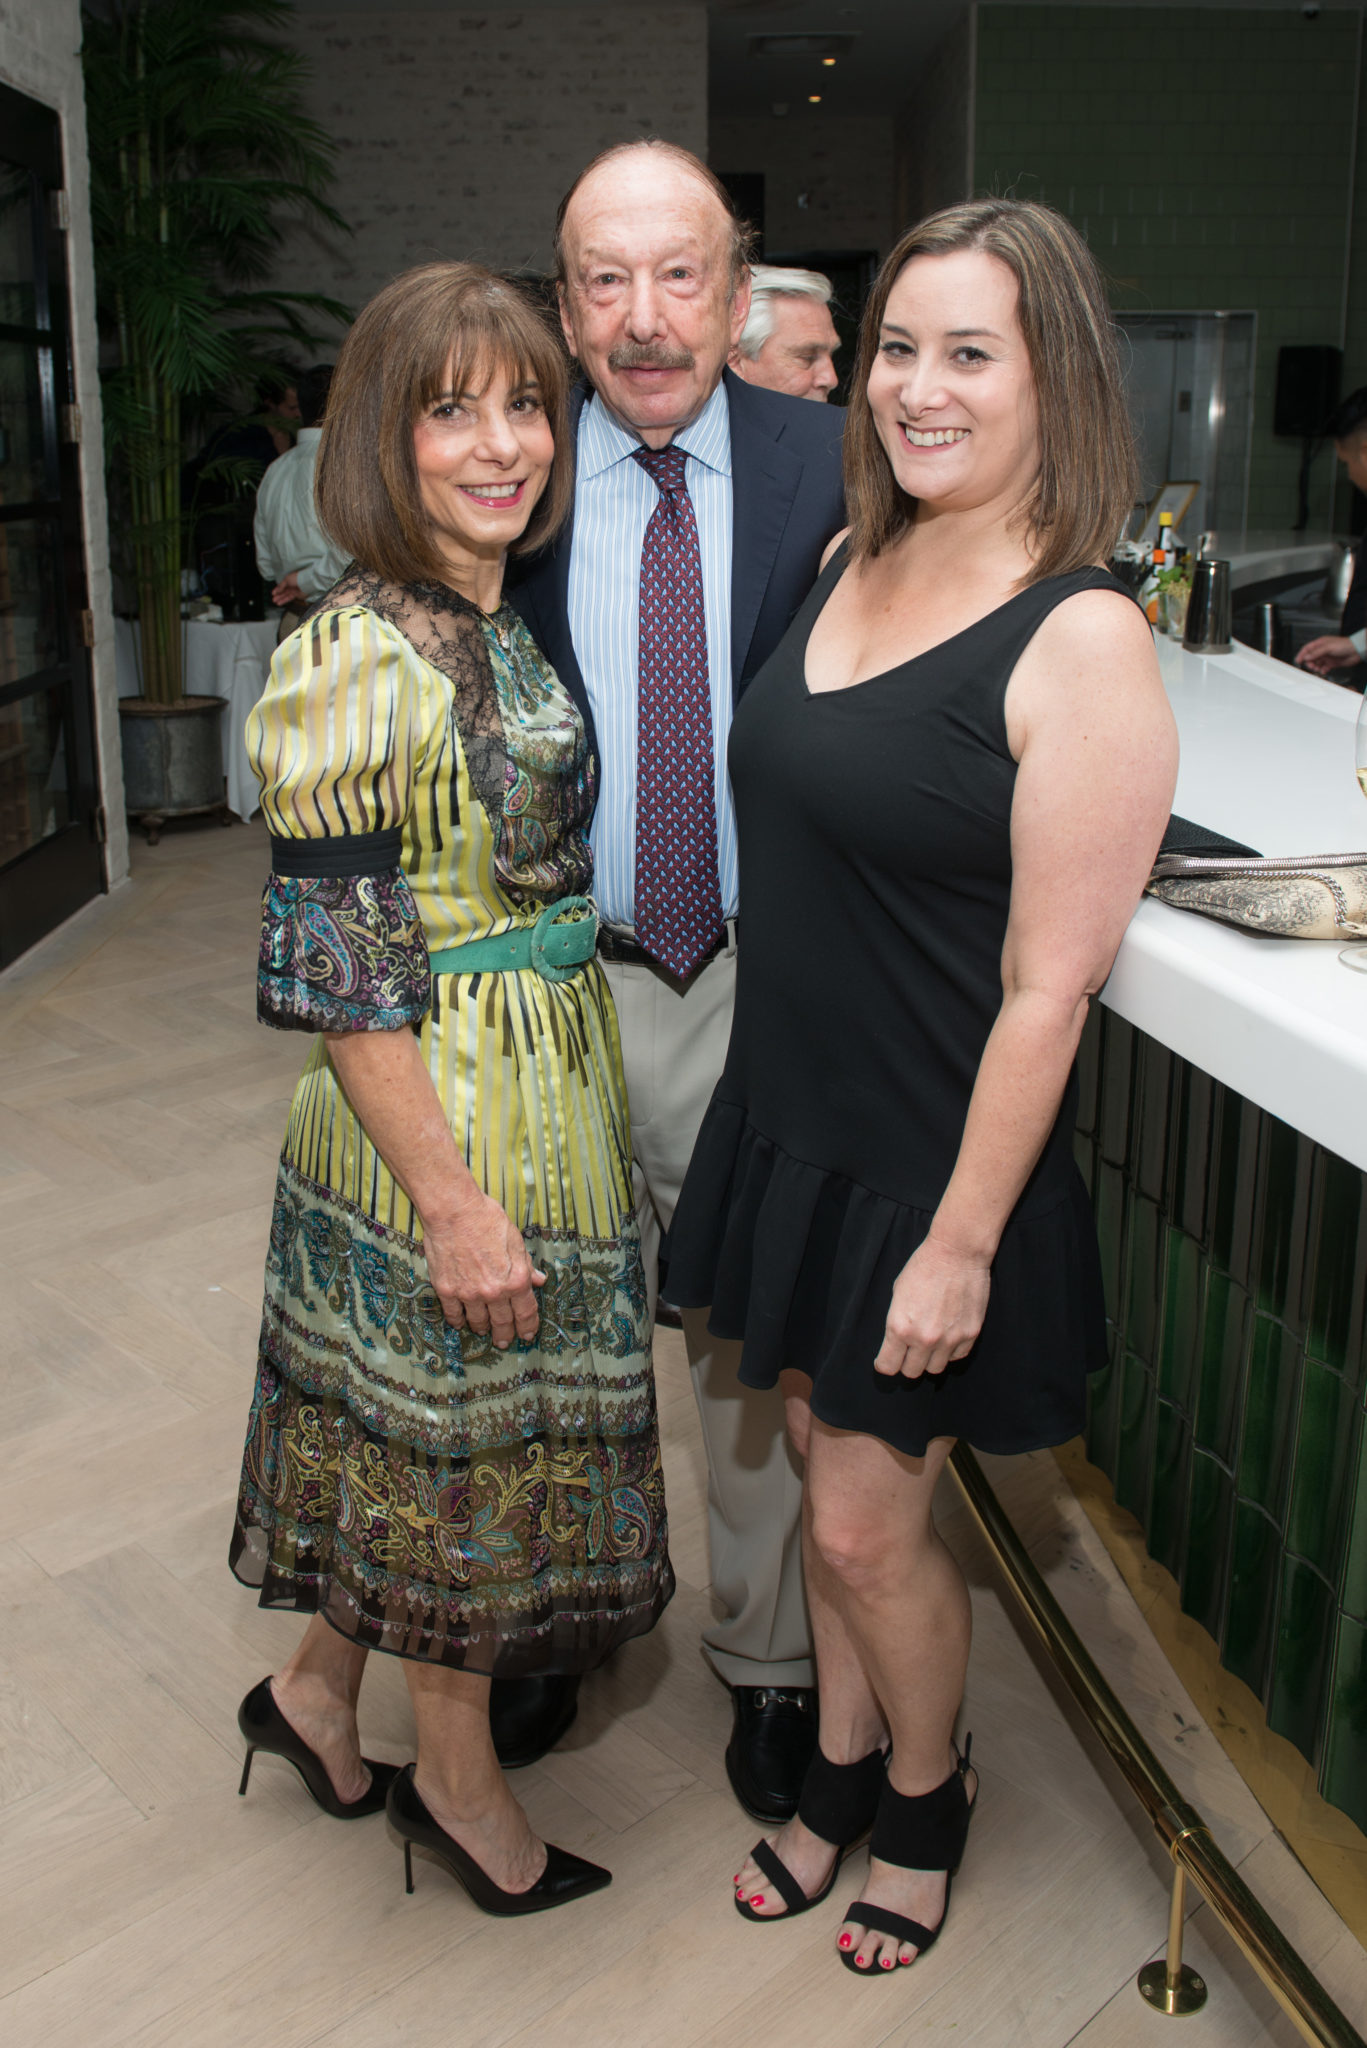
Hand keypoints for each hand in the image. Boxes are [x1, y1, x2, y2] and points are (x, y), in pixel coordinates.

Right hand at [272, 573, 305, 608]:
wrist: (306, 582)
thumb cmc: (296, 578)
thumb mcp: (286, 580)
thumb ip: (281, 586)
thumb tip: (277, 590)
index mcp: (288, 580)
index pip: (281, 585)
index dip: (276, 589)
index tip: (272, 593)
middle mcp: (291, 585)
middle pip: (283, 591)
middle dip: (278, 595)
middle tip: (273, 599)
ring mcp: (294, 591)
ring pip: (285, 595)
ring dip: (280, 598)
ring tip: (274, 602)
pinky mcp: (297, 595)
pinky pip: (289, 598)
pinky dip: (284, 601)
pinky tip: (279, 603)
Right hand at [421, 1191, 545, 1347]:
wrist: (455, 1212)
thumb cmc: (487, 1220)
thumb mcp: (516, 1241)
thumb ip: (526, 1265)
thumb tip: (538, 1280)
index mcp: (516, 1280)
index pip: (526, 1313)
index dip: (528, 1327)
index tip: (527, 1335)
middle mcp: (494, 1292)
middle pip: (502, 1323)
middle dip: (505, 1335)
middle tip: (504, 1341)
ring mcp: (469, 1294)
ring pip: (478, 1322)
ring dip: (483, 1329)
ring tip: (484, 1331)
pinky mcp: (448, 1290)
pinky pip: (454, 1315)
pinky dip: (458, 1321)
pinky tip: (461, 1322)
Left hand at [873, 1235, 990, 1379]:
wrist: (957, 1253)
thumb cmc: (923, 1267)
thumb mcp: (897, 1294)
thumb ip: (897, 1323)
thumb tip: (897, 1341)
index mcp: (900, 1328)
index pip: (888, 1366)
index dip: (885, 1364)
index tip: (886, 1360)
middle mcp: (924, 1338)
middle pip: (911, 1372)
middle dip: (906, 1363)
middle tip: (908, 1351)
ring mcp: (949, 1339)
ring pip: (935, 1369)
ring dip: (929, 1359)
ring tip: (929, 1344)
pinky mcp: (970, 1334)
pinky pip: (957, 1356)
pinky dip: (950, 1351)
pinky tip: (947, 1336)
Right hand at [1296, 634, 1360, 674]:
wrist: (1356, 651)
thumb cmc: (1344, 645)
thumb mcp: (1328, 647)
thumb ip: (1316, 652)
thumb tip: (1306, 657)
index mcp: (1320, 643)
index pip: (1307, 649)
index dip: (1302, 654)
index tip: (1298, 661)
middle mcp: (1323, 650)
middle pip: (1311, 657)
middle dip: (1309, 662)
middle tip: (1311, 666)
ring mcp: (1327, 657)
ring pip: (1317, 663)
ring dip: (1315, 667)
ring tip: (1318, 669)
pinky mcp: (1331, 663)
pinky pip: (1323, 668)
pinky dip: (1322, 670)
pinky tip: (1324, 671)